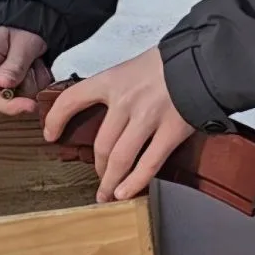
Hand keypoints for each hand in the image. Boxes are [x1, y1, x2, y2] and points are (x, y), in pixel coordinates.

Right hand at [0, 26, 51, 116]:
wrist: (25, 26)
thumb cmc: (21, 29)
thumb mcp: (23, 42)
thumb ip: (15, 64)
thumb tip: (2, 84)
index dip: (9, 106)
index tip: (30, 106)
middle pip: (4, 101)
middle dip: (26, 88)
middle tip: (36, 65)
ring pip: (19, 99)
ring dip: (34, 82)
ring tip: (35, 62)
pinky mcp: (8, 87)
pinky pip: (26, 95)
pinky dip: (37, 82)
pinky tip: (36, 67)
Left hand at [41, 47, 194, 202]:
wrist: (203, 59)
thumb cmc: (169, 63)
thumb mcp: (132, 67)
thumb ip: (117, 89)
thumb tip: (105, 114)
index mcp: (113, 80)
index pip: (72, 99)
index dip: (56, 119)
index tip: (50, 134)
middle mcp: (126, 100)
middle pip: (101, 143)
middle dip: (97, 166)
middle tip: (98, 177)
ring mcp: (148, 118)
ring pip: (120, 158)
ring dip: (111, 181)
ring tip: (107, 194)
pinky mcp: (170, 131)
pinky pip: (148, 164)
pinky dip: (134, 182)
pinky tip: (125, 193)